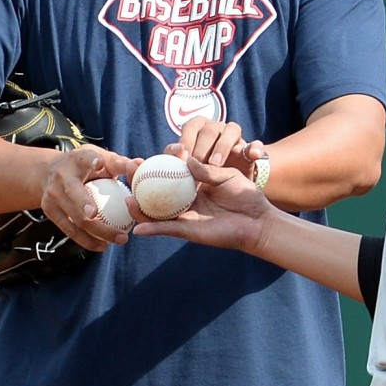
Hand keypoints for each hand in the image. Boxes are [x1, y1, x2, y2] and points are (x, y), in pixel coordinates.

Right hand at [40, 145, 133, 250]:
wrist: (49, 172)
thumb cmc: (84, 166)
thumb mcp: (99, 158)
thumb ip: (118, 163)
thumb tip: (139, 165)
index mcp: (77, 159)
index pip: (85, 157)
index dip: (92, 160)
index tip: (100, 163)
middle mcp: (61, 176)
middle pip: (76, 193)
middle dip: (88, 206)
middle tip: (112, 219)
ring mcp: (53, 195)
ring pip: (76, 218)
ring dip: (99, 232)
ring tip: (120, 238)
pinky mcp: (50, 211)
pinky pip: (70, 230)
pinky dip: (87, 240)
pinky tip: (103, 246)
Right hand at [131, 154, 272, 251]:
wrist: (257, 220)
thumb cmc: (245, 195)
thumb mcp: (226, 175)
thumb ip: (207, 170)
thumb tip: (188, 162)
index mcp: (192, 183)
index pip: (168, 172)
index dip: (154, 164)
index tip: (145, 155)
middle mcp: (184, 199)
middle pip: (154, 191)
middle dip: (139, 181)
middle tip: (129, 170)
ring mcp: (184, 215)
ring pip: (155, 212)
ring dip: (139, 206)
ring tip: (127, 197)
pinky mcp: (188, 231)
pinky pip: (167, 229)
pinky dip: (153, 228)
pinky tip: (139, 228)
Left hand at [171, 117, 266, 178]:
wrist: (230, 187)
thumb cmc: (202, 176)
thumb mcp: (188, 169)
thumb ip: (176, 162)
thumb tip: (167, 155)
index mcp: (198, 130)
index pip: (191, 126)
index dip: (186, 139)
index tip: (183, 157)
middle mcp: (217, 128)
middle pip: (209, 129)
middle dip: (202, 147)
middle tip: (197, 164)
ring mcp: (235, 137)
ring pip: (231, 130)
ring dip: (222, 146)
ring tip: (216, 164)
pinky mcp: (250, 148)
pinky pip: (255, 145)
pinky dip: (255, 148)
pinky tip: (254, 155)